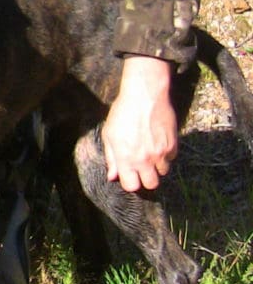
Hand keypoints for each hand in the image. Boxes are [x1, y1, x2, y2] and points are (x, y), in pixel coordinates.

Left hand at [103, 55, 177, 191]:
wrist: (145, 96)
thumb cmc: (123, 113)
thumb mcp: (109, 135)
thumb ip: (111, 158)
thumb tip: (112, 176)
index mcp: (127, 158)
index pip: (132, 186)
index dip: (130, 182)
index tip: (129, 175)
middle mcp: (145, 159)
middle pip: (152, 184)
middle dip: (146, 179)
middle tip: (141, 168)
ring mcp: (161, 153)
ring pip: (163, 172)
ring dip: (157, 166)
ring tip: (149, 152)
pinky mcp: (173, 144)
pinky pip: (172, 158)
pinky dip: (166, 154)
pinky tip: (158, 142)